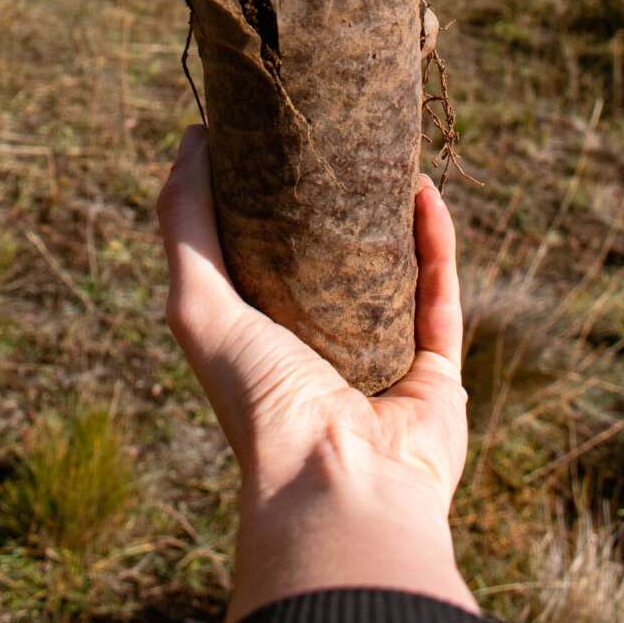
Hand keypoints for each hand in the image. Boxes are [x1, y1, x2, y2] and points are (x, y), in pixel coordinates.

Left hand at [157, 124, 474, 622]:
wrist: (338, 484)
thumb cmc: (257, 397)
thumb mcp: (196, 301)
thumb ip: (183, 223)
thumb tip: (193, 138)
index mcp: (259, 345)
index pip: (261, 264)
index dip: (265, 203)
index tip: (272, 140)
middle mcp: (319, 356)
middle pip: (334, 269)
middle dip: (338, 208)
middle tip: (338, 139)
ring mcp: (381, 367)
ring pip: (396, 279)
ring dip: (396, 220)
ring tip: (389, 154)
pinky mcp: (436, 376)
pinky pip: (440, 297)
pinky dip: (436, 244)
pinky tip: (425, 191)